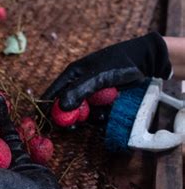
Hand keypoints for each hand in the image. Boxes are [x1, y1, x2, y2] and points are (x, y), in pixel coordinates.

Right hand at [41, 32, 171, 110]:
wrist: (146, 61)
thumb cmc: (119, 63)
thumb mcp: (98, 75)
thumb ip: (79, 90)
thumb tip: (61, 106)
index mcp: (71, 75)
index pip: (52, 93)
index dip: (45, 107)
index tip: (41, 122)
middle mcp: (78, 85)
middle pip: (66, 106)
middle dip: (69, 117)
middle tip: (73, 127)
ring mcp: (91, 94)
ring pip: (82, 113)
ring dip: (89, 117)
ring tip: (101, 113)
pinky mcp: (103, 101)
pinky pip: (96, 113)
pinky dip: (101, 116)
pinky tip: (108, 113)